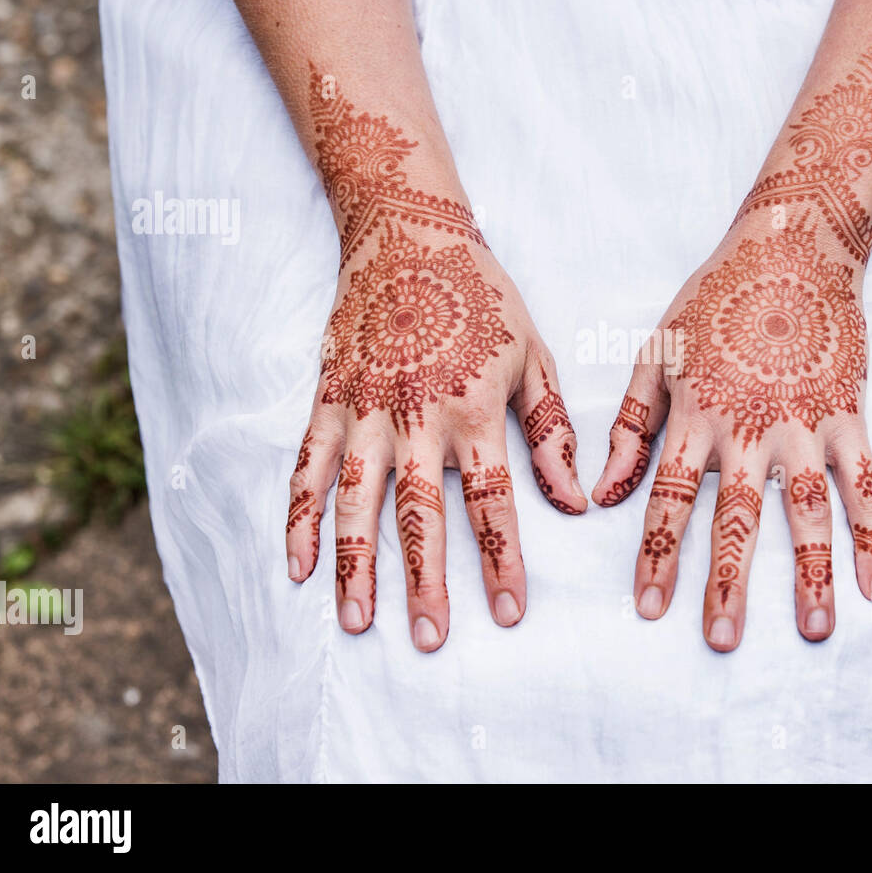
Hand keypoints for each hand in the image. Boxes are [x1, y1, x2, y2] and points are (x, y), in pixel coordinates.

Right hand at [286, 72, 585, 651]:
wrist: (408, 232)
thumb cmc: (480, 295)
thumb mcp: (531, 356)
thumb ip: (549, 432)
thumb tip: (575, 502)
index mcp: (472, 411)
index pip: (491, 503)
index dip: (501, 561)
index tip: (509, 613)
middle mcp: (414, 419)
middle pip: (418, 516)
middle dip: (425, 583)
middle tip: (430, 640)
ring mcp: (362, 411)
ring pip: (353, 502)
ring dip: (355, 565)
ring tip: (357, 621)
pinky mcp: (327, 400)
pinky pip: (305, 467)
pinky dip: (297, 518)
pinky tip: (295, 565)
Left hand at [593, 220, 871, 651]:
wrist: (790, 250)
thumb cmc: (713, 303)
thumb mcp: (655, 357)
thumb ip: (628, 428)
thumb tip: (601, 496)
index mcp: (695, 417)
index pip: (670, 500)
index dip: (658, 556)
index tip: (651, 608)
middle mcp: (749, 430)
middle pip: (737, 519)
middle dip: (728, 583)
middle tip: (723, 640)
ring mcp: (804, 425)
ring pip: (809, 512)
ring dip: (812, 573)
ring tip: (816, 629)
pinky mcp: (847, 416)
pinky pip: (866, 484)